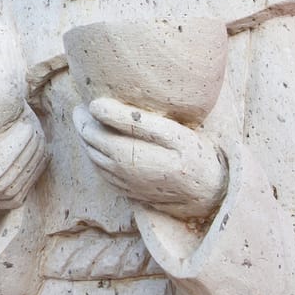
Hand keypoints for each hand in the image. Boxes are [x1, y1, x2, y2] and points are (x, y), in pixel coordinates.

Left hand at [73, 97, 226, 219]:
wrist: (212, 192)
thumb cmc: (193, 155)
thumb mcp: (168, 131)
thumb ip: (129, 119)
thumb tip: (95, 106)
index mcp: (125, 156)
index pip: (90, 132)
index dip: (84, 116)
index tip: (86, 100)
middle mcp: (119, 173)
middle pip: (89, 146)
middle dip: (83, 126)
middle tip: (82, 109)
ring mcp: (123, 186)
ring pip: (93, 160)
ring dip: (88, 142)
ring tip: (90, 123)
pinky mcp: (130, 193)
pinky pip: (103, 173)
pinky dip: (97, 157)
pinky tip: (104, 146)